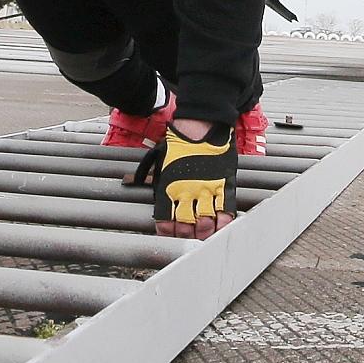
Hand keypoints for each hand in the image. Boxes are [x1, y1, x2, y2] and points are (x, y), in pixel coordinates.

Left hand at [151, 120, 238, 238]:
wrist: (201, 124)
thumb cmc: (180, 141)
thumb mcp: (161, 161)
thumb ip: (154, 178)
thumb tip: (138, 183)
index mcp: (169, 188)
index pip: (166, 222)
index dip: (169, 233)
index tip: (172, 235)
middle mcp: (187, 193)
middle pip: (186, 227)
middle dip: (188, 236)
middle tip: (191, 239)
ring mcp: (206, 191)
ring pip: (205, 223)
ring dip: (204, 233)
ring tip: (205, 236)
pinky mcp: (223, 185)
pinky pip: (225, 212)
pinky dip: (223, 223)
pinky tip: (221, 228)